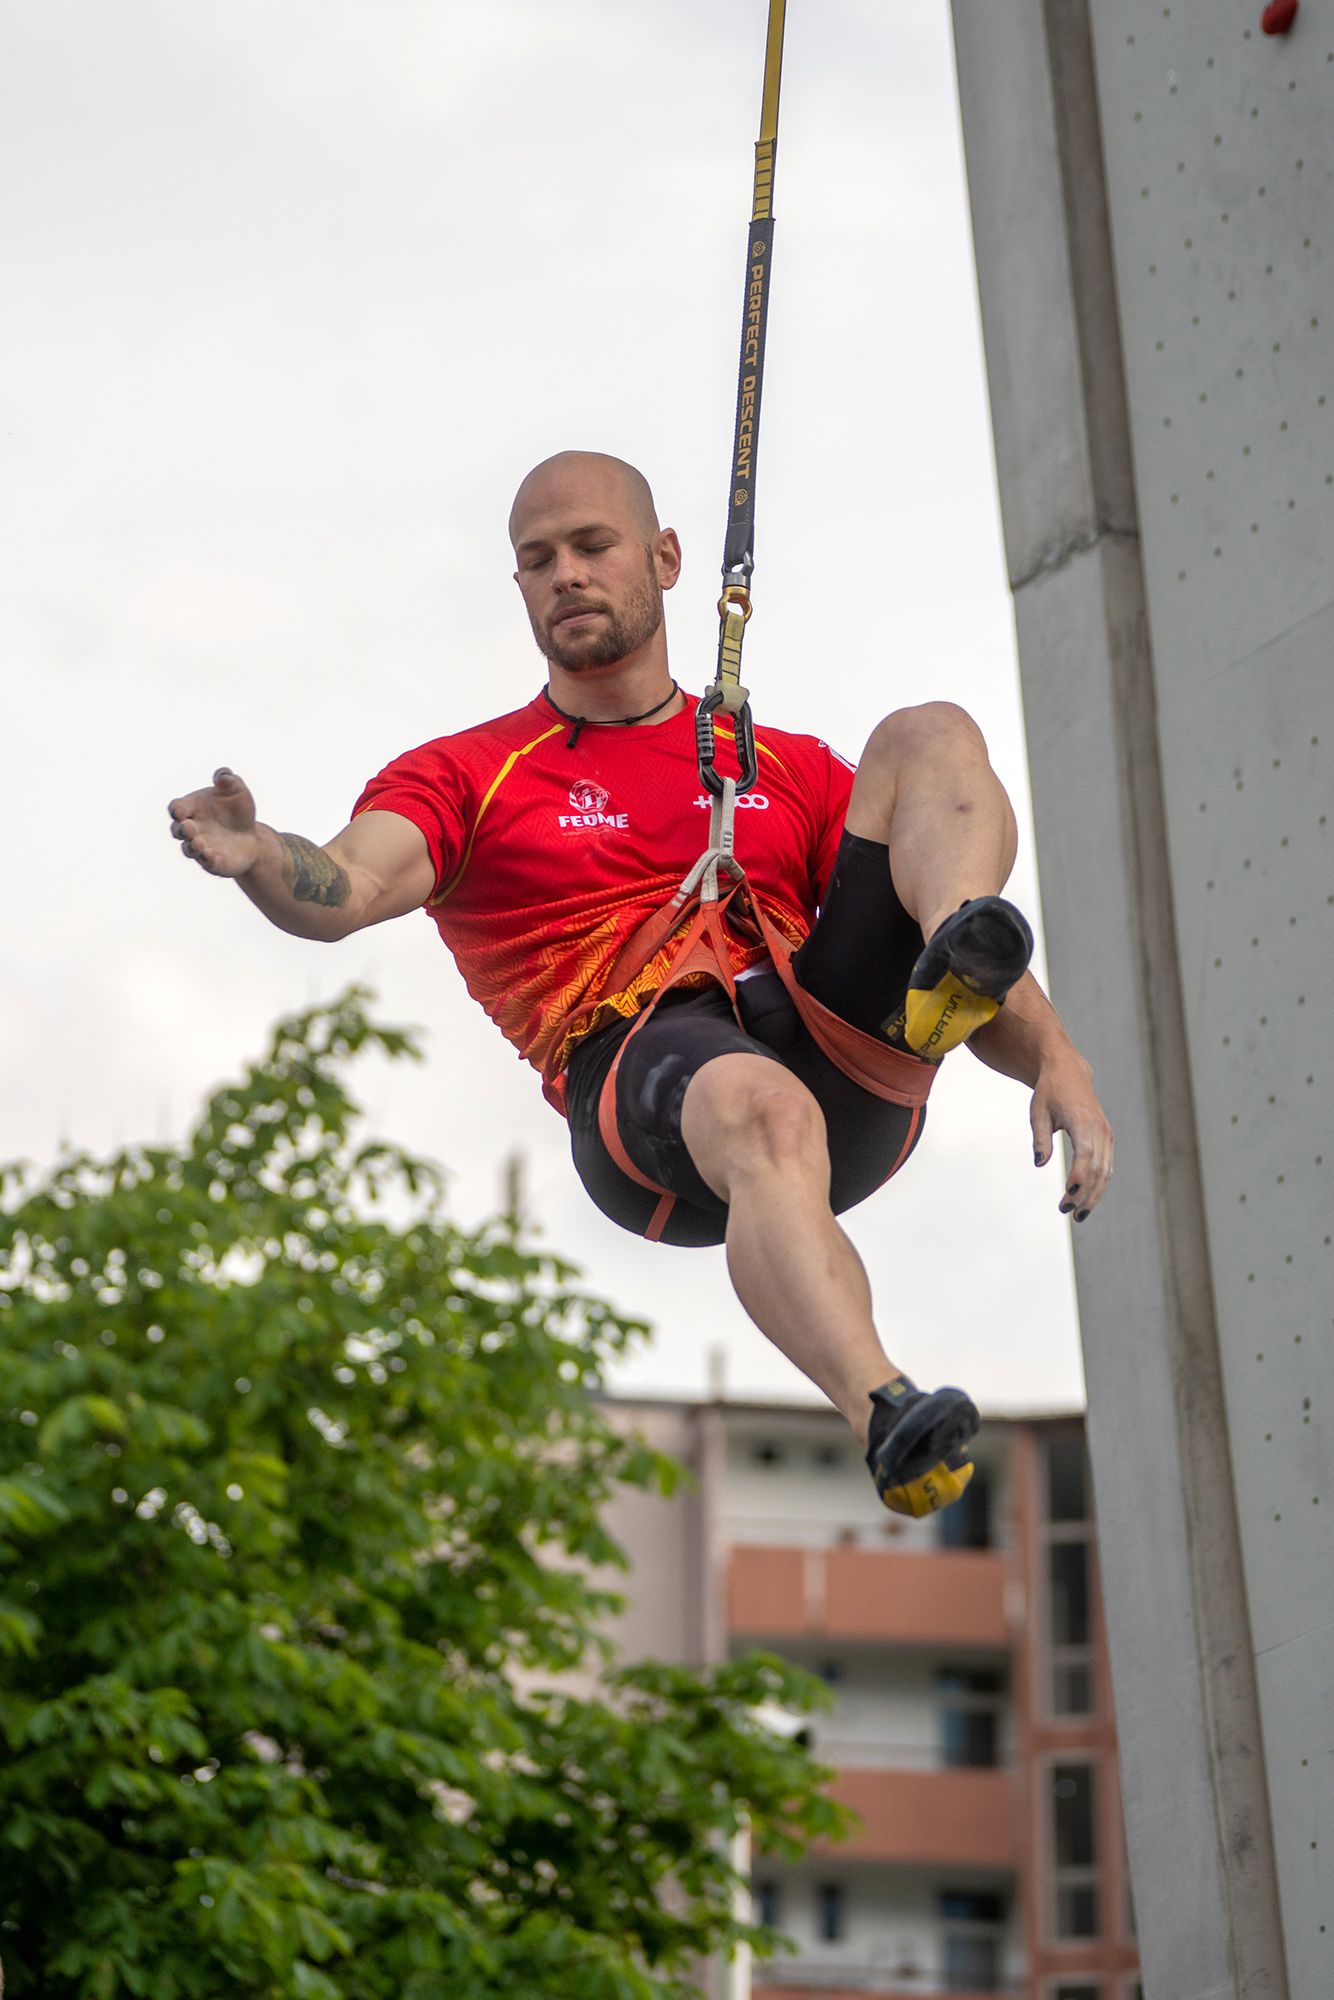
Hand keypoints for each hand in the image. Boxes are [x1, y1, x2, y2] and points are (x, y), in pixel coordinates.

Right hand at [167, 768, 261, 877]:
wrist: (252, 837)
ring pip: (189, 849)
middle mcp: (193, 829)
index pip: (177, 808)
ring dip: (192, 847)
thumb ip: (228, 780)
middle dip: (182, 830)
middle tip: (189, 828)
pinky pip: (207, 863)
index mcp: (192, 808)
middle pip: (178, 830)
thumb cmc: (238, 811)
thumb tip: (223, 776)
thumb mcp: (237, 791)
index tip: (180, 811)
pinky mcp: (213, 863)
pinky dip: (208, 859)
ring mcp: (201, 847)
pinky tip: (212, 855)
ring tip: (199, 843)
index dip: (176, 810)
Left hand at [1030, 1056, 1113, 1221]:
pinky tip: (1085, 1200)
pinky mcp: (1107, 1139)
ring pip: (1106, 1172)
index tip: (1069, 1195)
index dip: (1079, 1176)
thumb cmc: (1049, 1092)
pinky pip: (1107, 1167)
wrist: (1069, 1073)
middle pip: (1098, 1168)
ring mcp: (1106, 1134)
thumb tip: (1040, 1163)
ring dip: (1094, 1195)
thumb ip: (1040, 1138)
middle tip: (1066, 1212)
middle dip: (1085, 1194)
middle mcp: (1100, 1129)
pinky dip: (1098, 1186)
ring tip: (1077, 1215)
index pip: (1085, 1153)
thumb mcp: (1038, 1112)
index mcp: (1082, 1120)